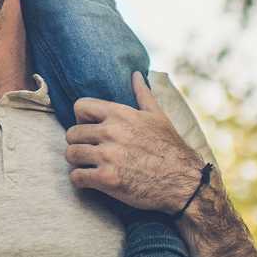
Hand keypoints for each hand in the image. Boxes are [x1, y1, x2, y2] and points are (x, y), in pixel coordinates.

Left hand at [65, 72, 205, 212]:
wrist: (185, 183)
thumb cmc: (171, 148)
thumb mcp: (158, 116)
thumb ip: (143, 94)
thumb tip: (136, 74)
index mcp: (120, 114)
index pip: (79, 106)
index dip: (82, 119)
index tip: (90, 129)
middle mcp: (111, 132)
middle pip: (71, 133)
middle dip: (79, 143)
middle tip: (90, 152)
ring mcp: (108, 156)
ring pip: (70, 154)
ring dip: (78, 162)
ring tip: (89, 165)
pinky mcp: (107, 179)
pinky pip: (76, 177)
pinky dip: (80, 180)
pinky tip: (92, 180)